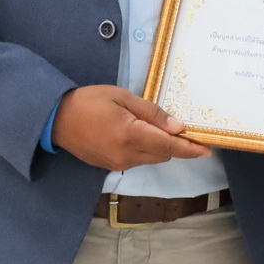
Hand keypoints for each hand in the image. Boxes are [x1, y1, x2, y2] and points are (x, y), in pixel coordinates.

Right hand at [52, 85, 209, 171]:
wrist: (56, 120)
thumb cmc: (89, 101)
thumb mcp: (122, 97)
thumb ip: (151, 113)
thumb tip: (177, 127)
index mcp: (130, 135)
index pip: (169, 146)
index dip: (190, 148)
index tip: (207, 149)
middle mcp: (126, 155)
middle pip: (163, 154)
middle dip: (176, 145)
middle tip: (185, 131)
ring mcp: (118, 164)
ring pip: (151, 158)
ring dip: (160, 147)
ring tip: (157, 128)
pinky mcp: (111, 166)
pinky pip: (138, 160)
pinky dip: (146, 150)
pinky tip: (140, 135)